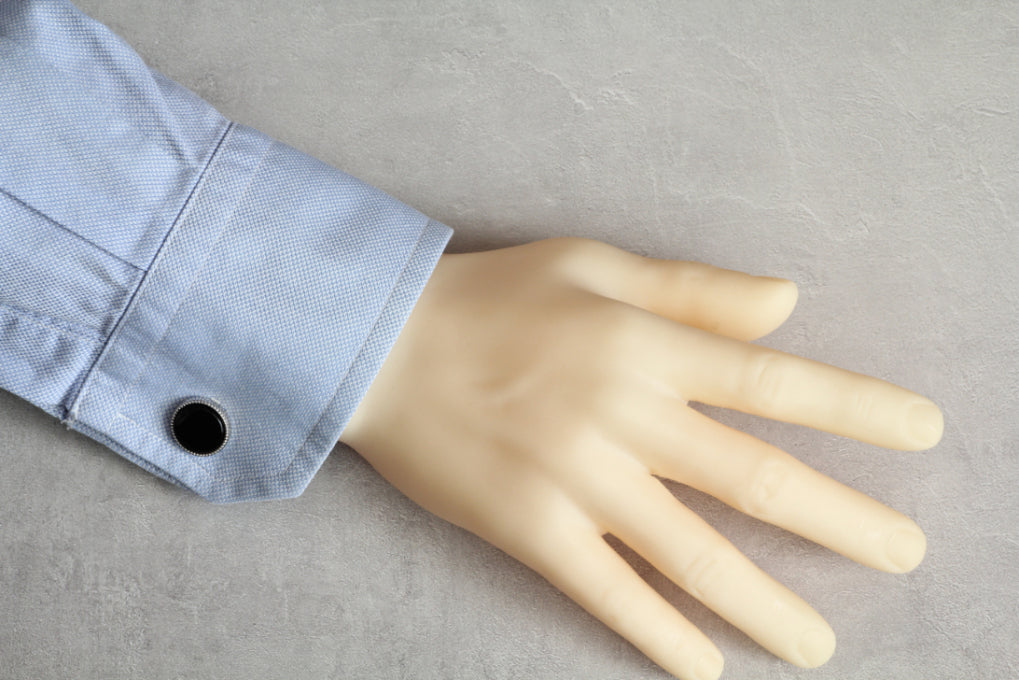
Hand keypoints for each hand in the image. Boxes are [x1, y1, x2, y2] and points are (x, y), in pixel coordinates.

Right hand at [339, 237, 941, 679]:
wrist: (380, 343)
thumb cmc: (493, 295)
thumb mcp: (594, 266)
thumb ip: (693, 289)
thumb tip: (788, 303)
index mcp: (645, 345)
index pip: (775, 383)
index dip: (857, 409)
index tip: (924, 435)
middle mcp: (623, 416)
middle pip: (755, 478)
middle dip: (842, 520)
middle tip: (905, 553)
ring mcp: (576, 479)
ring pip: (691, 553)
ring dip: (764, 603)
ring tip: (819, 646)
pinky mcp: (529, 529)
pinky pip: (607, 591)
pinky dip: (658, 633)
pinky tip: (705, 665)